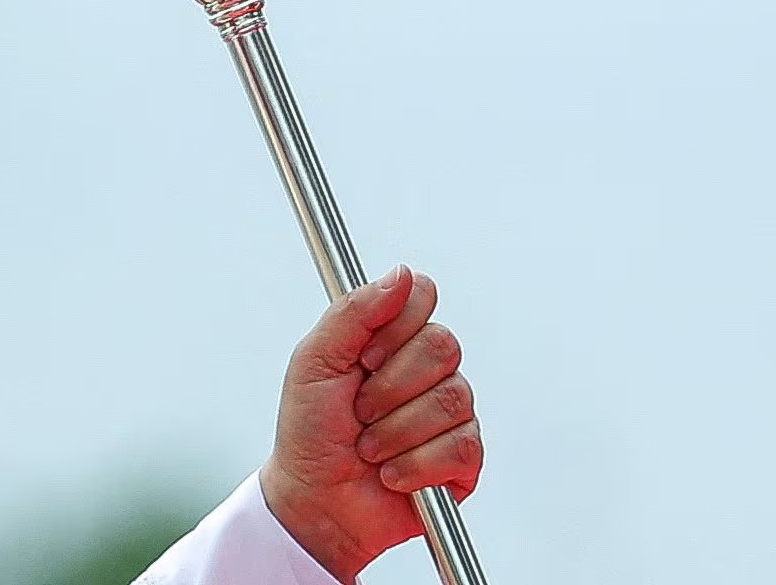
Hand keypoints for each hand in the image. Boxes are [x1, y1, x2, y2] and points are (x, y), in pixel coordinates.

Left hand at [258, 266, 481, 582]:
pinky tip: (392, 475)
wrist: (315, 500)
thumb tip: (403, 275)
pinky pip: (461, 446)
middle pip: (443, 345)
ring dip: (396, 431)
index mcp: (391, 338)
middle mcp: (427, 369)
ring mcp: (450, 413)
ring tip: (369, 447)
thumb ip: (354, 312)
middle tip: (359, 409)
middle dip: (390, 385)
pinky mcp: (465, 459)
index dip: (395, 327)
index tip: (362, 359)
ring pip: (451, 398)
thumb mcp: (315, 361)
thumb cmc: (310, 429)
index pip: (423, 296)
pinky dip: (415, 465)